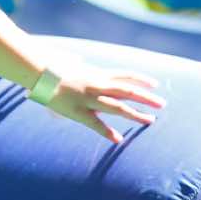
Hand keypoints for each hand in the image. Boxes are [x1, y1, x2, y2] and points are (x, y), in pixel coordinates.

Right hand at [39, 68, 165, 144]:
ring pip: (118, 107)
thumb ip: (76, 64)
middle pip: (128, 91)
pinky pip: (96, 124)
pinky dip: (108, 132)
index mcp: (96, 74)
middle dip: (146, 98)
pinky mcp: (78, 112)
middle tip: (162, 104)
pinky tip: (119, 139)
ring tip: (150, 120)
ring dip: (136, 114)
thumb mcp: (69, 63)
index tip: (156, 84)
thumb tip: (76, 60)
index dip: (141, 80)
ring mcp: (89, 99)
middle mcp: (97, 85)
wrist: (38, 71)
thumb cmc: (51, 66)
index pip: (125, 76)